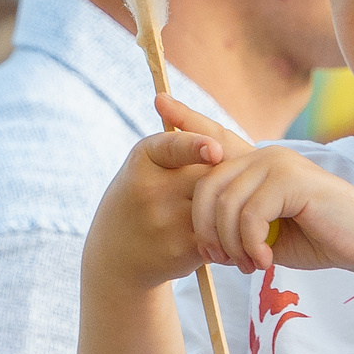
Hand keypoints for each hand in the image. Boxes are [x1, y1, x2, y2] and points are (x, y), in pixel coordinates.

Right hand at [85, 102, 230, 290]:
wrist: (118, 252)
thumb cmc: (145, 194)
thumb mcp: (150, 162)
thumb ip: (178, 136)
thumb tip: (165, 100)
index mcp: (144, 159)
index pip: (173, 148)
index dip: (195, 148)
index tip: (216, 150)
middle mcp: (151, 189)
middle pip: (208, 175)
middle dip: (225, 175)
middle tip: (235, 177)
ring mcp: (166, 221)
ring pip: (218, 204)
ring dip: (231, 202)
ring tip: (232, 201)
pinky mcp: (182, 248)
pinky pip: (220, 231)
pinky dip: (228, 228)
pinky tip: (223, 228)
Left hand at [161, 98, 353, 275]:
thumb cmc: (319, 237)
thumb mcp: (268, 232)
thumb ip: (239, 224)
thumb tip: (205, 238)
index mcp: (256, 163)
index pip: (213, 136)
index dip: (185, 118)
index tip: (158, 100)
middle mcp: (264, 154)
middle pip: (206, 185)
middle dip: (206, 230)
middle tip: (222, 261)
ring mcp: (278, 163)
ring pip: (226, 203)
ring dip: (231, 244)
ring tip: (249, 265)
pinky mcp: (292, 180)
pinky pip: (251, 214)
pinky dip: (251, 244)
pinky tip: (265, 261)